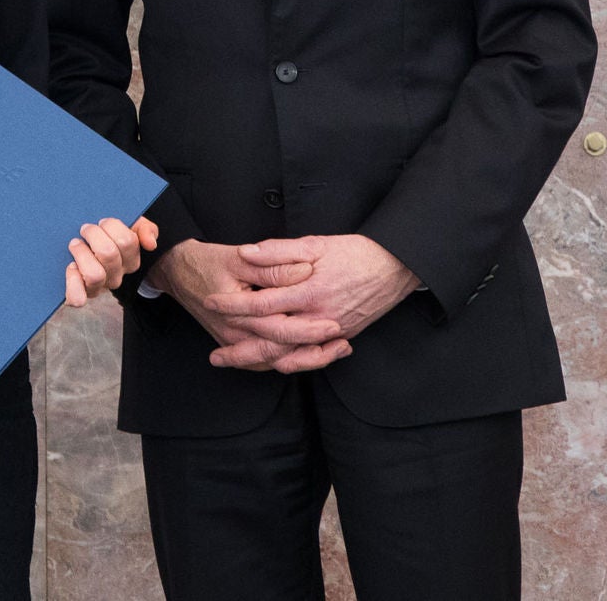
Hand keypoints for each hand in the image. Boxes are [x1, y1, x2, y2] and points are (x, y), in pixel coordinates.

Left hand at [64, 216, 160, 306]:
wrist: (89, 248)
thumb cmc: (110, 235)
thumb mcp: (132, 227)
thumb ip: (146, 229)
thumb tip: (150, 244)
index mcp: (130, 260)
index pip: (127, 241)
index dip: (111, 226)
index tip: (101, 221)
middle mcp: (117, 276)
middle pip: (109, 254)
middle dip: (93, 235)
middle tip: (85, 229)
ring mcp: (99, 286)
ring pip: (95, 275)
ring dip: (82, 254)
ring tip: (75, 244)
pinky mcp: (81, 293)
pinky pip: (77, 297)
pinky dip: (73, 284)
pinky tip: (70, 267)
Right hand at [151, 239, 349, 371]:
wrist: (176, 271)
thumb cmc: (206, 261)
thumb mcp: (238, 258)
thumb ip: (272, 266)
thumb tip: (304, 272)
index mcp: (237, 314)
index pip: (279, 328)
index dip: (309, 328)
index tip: (336, 322)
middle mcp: (235, 335)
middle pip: (281, 352)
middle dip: (315, 350)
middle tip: (343, 342)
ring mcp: (234, 342)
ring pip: (275, 362)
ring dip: (306, 359)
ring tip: (336, 351)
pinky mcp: (237, 342)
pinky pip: (266, 360)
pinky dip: (290, 359)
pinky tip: (312, 353)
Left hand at [202, 235, 417, 372]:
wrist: (395, 267)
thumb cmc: (355, 253)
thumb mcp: (315, 243)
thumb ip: (279, 250)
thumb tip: (247, 252)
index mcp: (308, 291)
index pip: (261, 304)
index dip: (233, 306)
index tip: (210, 304)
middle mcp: (318, 318)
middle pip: (271, 341)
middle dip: (240, 349)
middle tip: (214, 355)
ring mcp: (331, 332)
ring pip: (289, 356)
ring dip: (260, 362)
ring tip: (235, 363)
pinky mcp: (341, 337)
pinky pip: (311, 358)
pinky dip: (290, 364)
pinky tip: (272, 363)